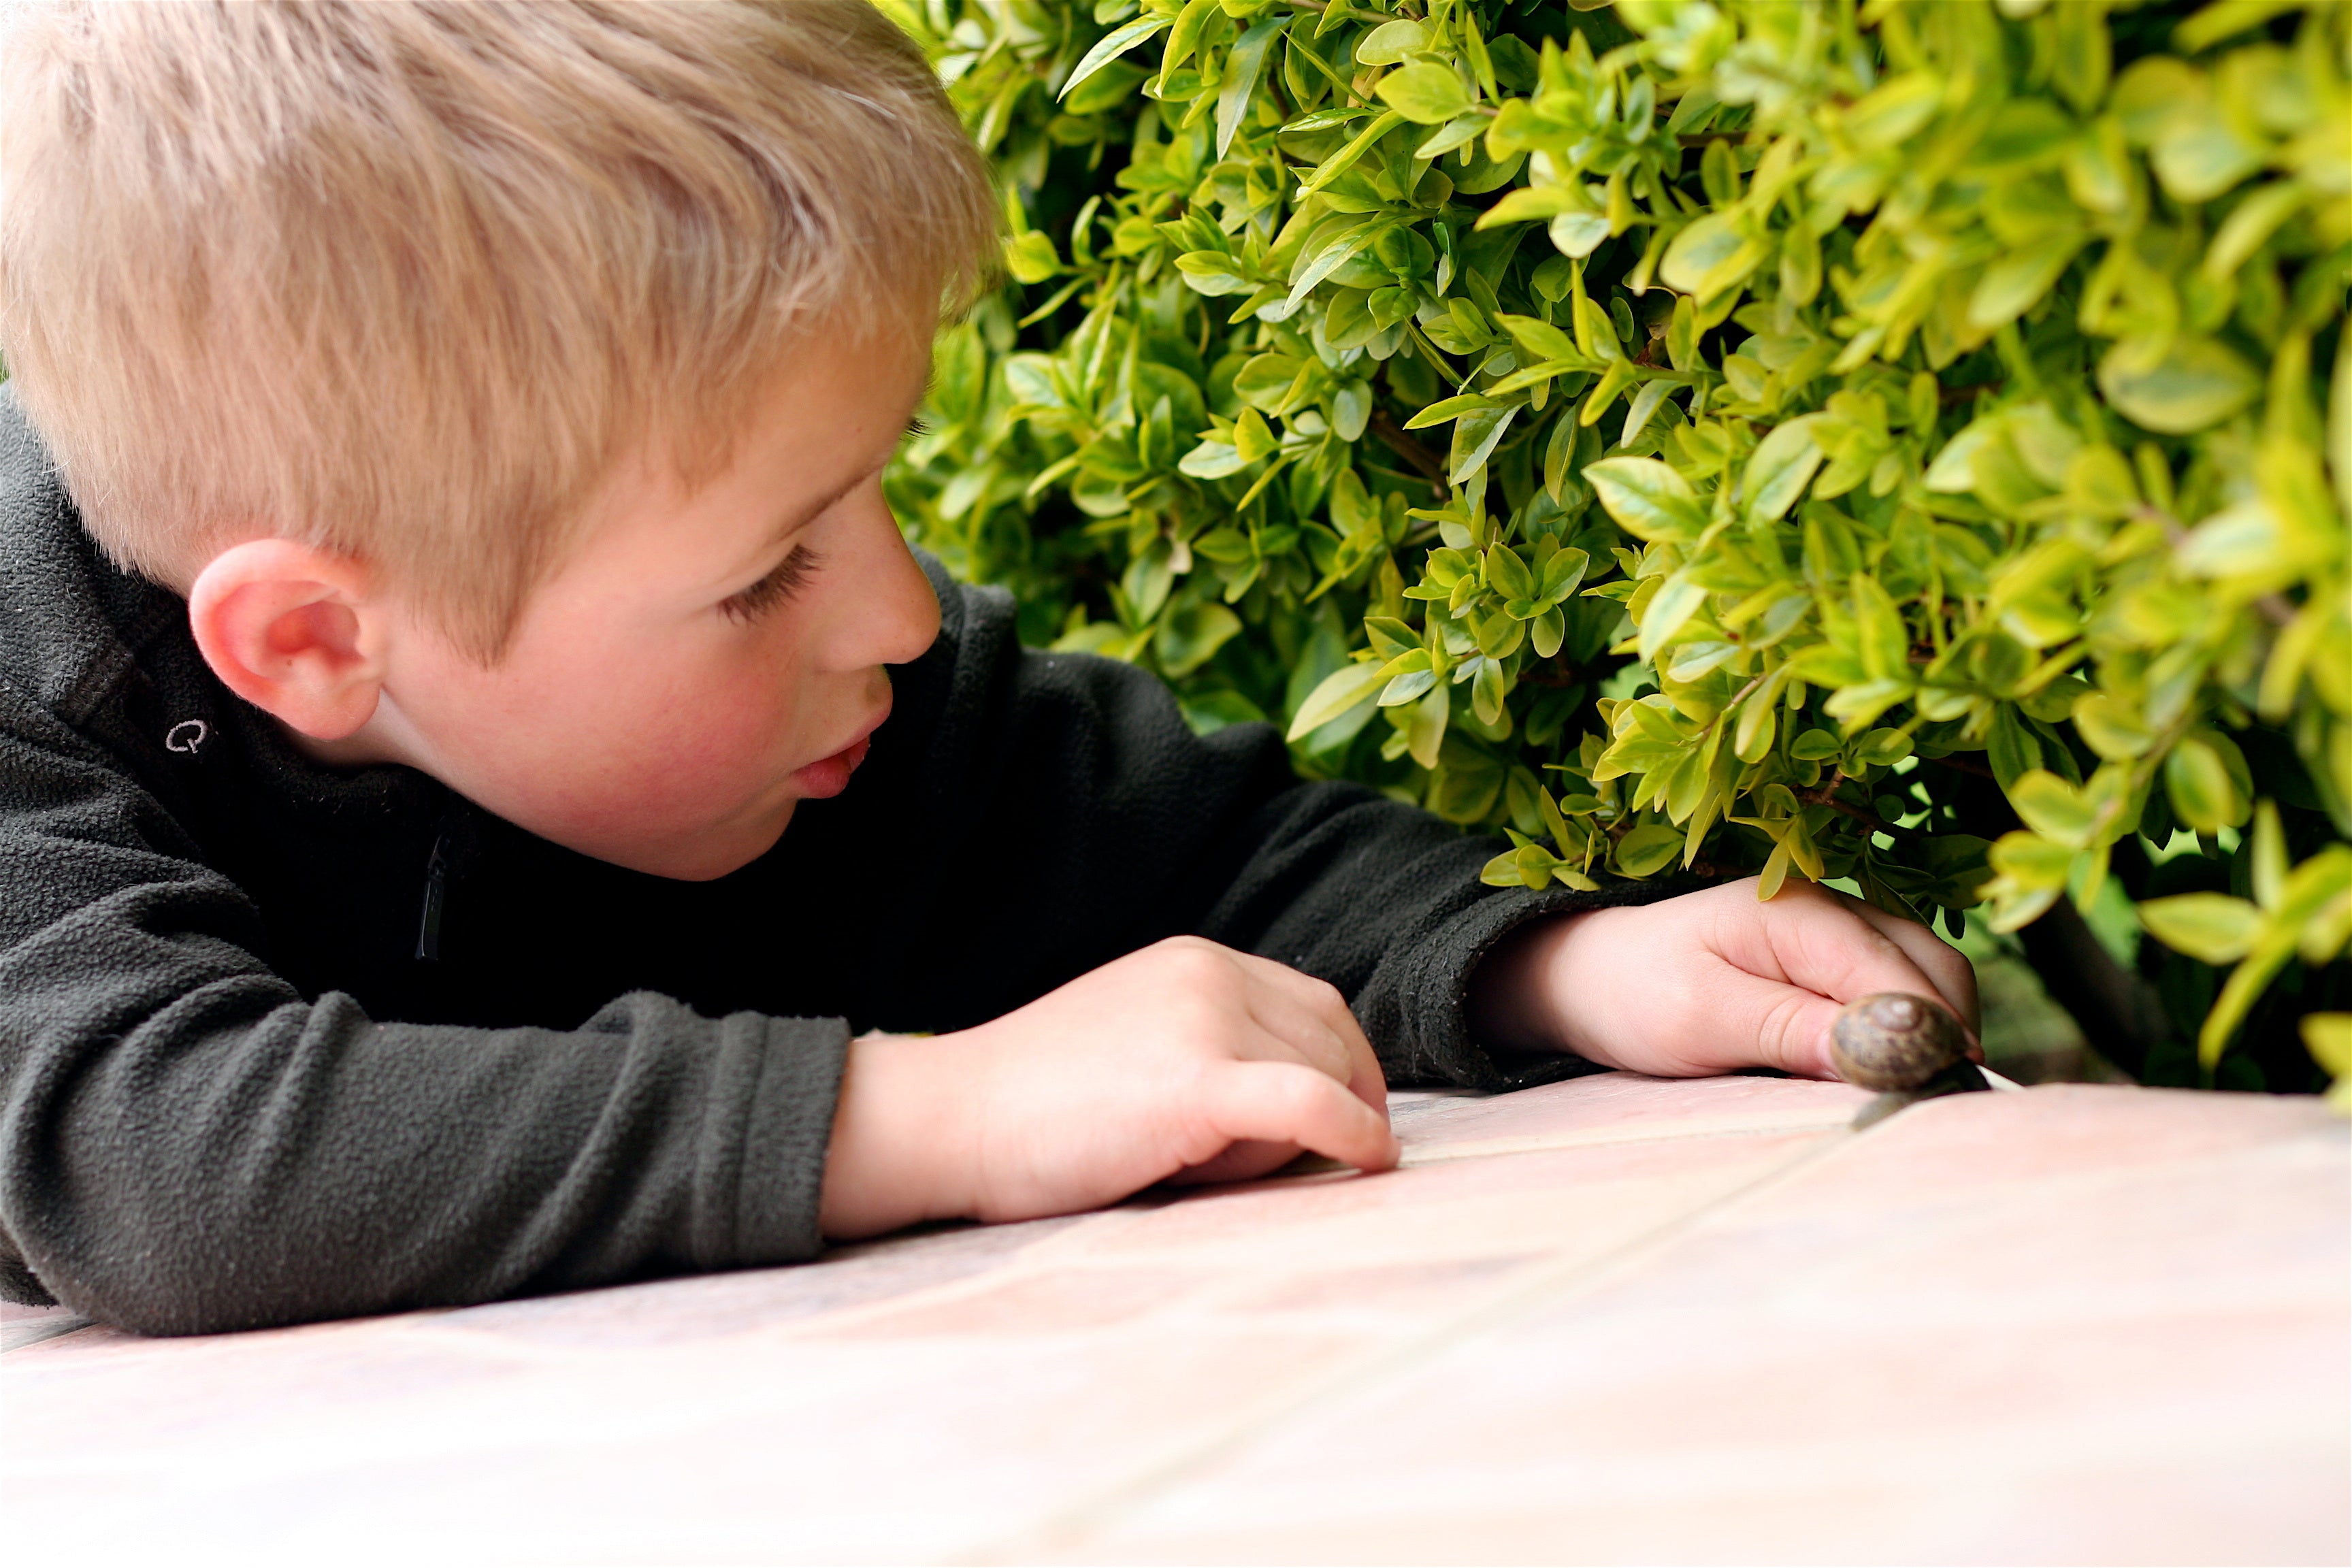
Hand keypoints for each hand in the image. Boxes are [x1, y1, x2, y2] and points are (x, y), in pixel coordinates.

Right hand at [818, 937, 1397, 1239]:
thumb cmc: (1033, 1106)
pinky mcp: (1197, 1079)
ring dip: (1298, 1142)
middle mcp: (1208, 972)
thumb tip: (1305, 1103)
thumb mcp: (1138, 1042)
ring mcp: (1204, 1019)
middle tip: (1303, 1164)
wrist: (952, 1118)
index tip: (1356, 1119)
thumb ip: (1209, 1045)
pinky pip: (1311, 1105)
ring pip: (1318, 1080)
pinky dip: (1356, 1133)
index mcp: (1194, 959)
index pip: (1315, 1004)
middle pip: (1329, 1040)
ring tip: (1213, 1173)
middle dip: (1337, 1102)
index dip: (1349, 1066)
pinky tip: (1374, 1161)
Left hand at [1466, 878, 1979, 1081]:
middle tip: (1925, 1108)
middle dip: (1943, 1037)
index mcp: (1798, 912)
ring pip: (1931, 978)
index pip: (1896, 974)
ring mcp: (1844, 929)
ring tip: (1909, 1094)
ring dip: (1935, 1034)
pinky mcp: (1839, 959)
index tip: (1928, 1099)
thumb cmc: (1635, 993)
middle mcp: (1835, 908)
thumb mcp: (1699, 1018)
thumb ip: (1789, 1028)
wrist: (1593, 976)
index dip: (1925, 1037)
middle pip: (1934, 970)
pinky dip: (1912, 1028)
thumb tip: (1886, 1045)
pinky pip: (1903, 988)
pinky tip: (1889, 1071)